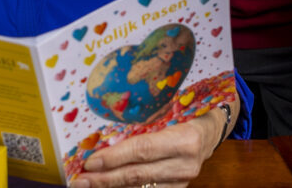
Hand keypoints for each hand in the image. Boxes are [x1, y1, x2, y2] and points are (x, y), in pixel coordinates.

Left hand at [69, 107, 224, 187]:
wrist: (211, 132)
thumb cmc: (186, 114)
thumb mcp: (169, 111)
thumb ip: (143, 123)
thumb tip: (104, 134)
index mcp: (185, 139)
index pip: (143, 150)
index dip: (114, 157)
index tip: (90, 162)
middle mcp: (185, 164)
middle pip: (138, 174)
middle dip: (105, 179)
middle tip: (80, 180)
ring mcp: (183, 181)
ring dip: (111, 187)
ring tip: (88, 185)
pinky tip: (107, 187)